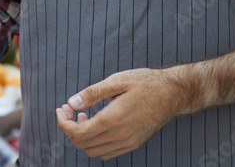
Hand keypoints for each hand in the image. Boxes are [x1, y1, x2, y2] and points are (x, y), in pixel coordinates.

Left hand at [56, 68, 188, 159]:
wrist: (173, 93)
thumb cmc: (145, 83)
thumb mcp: (117, 80)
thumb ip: (92, 93)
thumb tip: (72, 102)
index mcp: (113, 119)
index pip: (77, 133)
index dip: (63, 123)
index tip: (61, 109)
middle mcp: (120, 135)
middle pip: (82, 144)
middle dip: (70, 128)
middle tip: (70, 110)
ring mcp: (128, 142)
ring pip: (93, 151)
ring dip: (83, 137)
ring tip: (83, 117)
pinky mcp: (134, 144)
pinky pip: (107, 153)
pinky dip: (96, 143)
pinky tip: (97, 125)